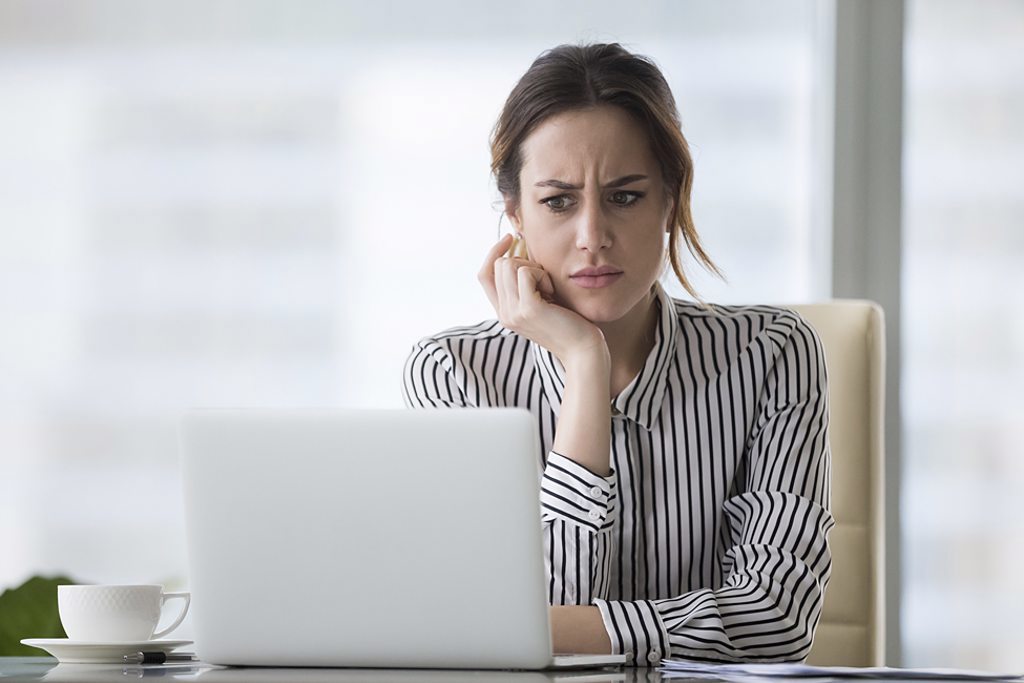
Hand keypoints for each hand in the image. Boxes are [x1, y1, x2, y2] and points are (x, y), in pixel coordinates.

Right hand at [478, 235, 607, 365]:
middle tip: (545, 281)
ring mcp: (513, 313)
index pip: (484, 275)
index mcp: (504, 312)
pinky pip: (526, 272)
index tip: (512, 239)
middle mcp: (504, 314)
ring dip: (533, 268)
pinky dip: (542, 275)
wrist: (583, 351)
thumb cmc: (569, 323)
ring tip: (549, 288)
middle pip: (498, 265)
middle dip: (523, 261)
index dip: (493, 253)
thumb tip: (520, 248)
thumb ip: (526, 285)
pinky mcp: (528, 309)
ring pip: (508, 264)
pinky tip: (553, 292)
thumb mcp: (541, 301)